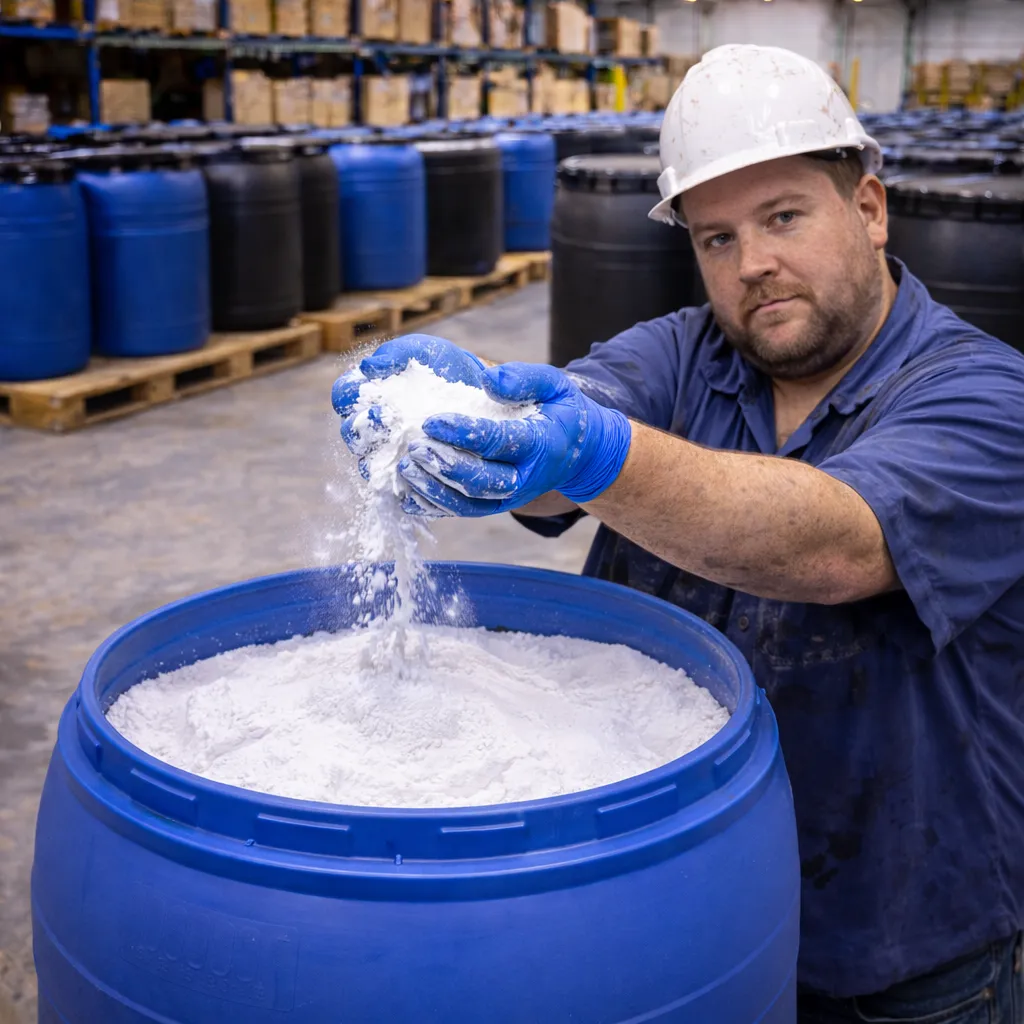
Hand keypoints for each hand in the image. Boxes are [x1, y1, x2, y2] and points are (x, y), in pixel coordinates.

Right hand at [331, 334, 487, 466]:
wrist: (472, 390)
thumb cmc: (438, 366)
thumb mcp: (419, 352)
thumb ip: (394, 355)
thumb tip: (368, 367)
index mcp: (364, 393)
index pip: (343, 396)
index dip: (348, 397)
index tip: (365, 392)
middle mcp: (368, 424)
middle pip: (350, 432)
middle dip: (361, 427)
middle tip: (382, 418)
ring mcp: (385, 449)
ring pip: (368, 461)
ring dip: (377, 455)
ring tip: (397, 446)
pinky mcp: (405, 469)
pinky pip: (393, 481)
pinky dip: (400, 478)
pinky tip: (413, 469)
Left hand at [397, 363, 631, 517]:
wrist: (577, 452)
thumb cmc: (560, 412)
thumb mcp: (555, 385)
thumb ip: (524, 378)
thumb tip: (488, 379)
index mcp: (542, 445)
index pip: (501, 442)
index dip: (466, 434)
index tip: (433, 421)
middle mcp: (526, 478)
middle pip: (482, 481)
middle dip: (445, 467)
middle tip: (414, 448)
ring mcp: (509, 497)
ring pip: (469, 504)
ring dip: (434, 490)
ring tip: (406, 468)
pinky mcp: (495, 505)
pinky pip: (462, 512)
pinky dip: (434, 507)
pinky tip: (407, 495)